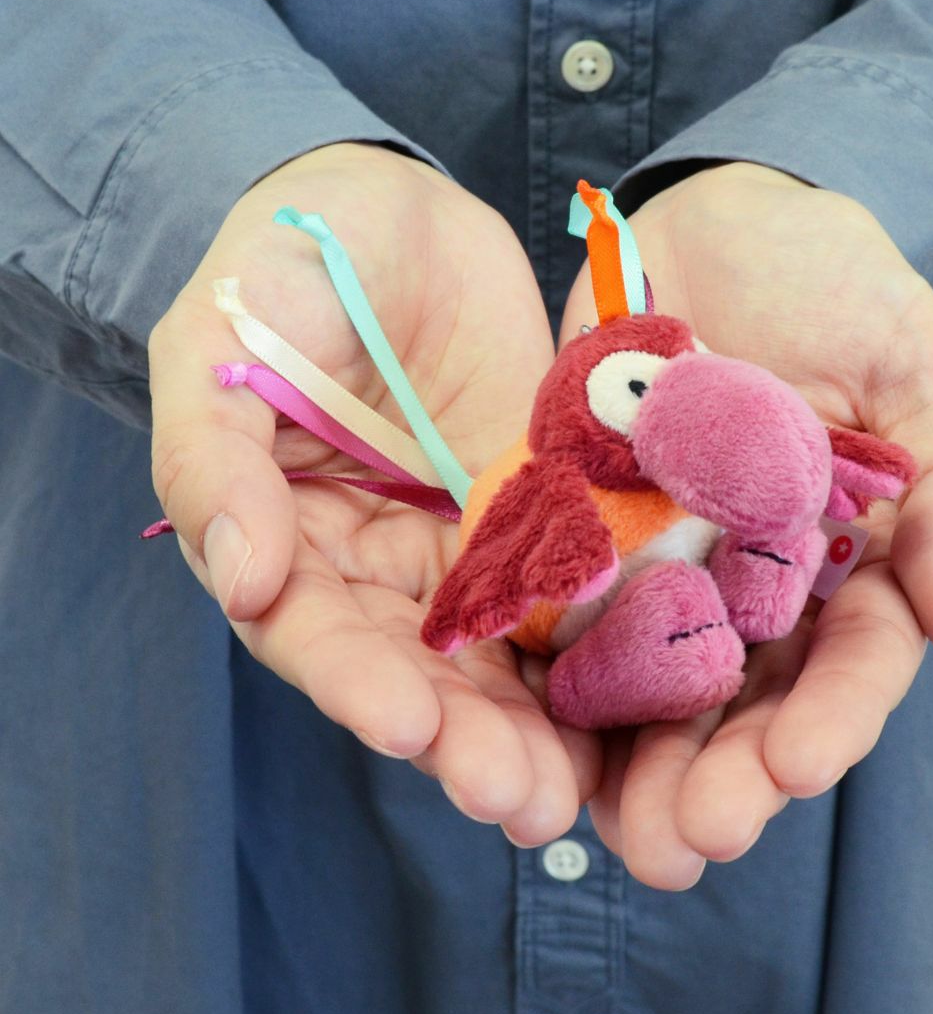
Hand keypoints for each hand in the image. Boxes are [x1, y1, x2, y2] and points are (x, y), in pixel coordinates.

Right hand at [149, 143, 599, 843]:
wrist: (393, 212)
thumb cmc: (285, 266)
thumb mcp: (217, 346)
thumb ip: (214, 458)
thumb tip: (238, 581)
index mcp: (288, 539)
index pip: (317, 633)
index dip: (358, 685)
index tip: (410, 727)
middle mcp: (376, 564)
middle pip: (417, 670)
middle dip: (465, 739)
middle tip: (520, 802)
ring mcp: (463, 544)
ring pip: (499, 652)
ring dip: (534, 725)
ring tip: (570, 792)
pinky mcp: (538, 513)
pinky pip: (569, 584)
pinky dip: (599, 642)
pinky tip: (638, 697)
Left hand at [559, 162, 932, 887]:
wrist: (717, 214)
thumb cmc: (838, 282)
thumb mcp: (925, 372)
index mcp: (846, 560)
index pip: (848, 662)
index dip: (829, 721)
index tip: (797, 767)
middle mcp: (752, 581)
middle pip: (743, 700)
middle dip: (721, 775)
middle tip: (686, 841)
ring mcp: (663, 561)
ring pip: (652, 683)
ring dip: (632, 761)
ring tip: (614, 832)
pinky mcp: (582, 528)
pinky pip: (564, 611)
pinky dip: (549, 676)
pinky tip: (529, 733)